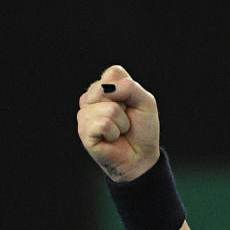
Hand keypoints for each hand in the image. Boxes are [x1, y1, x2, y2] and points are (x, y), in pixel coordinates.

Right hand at [77, 64, 159, 181]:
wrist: (141, 156)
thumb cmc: (142, 129)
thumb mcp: (145, 102)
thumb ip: (130, 87)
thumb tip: (106, 88)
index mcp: (105, 87)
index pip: (114, 73)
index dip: (129, 90)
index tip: (132, 104)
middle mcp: (91, 98)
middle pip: (107, 89)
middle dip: (125, 106)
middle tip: (125, 120)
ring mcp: (84, 114)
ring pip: (108, 109)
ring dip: (121, 123)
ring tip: (119, 131)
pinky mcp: (84, 131)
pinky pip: (102, 124)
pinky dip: (114, 133)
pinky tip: (112, 138)